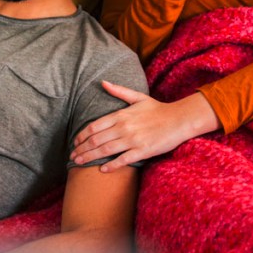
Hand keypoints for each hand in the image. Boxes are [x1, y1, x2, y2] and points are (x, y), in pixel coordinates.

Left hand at [70, 82, 221, 172]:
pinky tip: (102, 170)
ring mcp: (132, 140)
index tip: (75, 142)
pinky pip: (122, 160)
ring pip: (104, 151)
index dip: (81, 136)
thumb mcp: (138, 97)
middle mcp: (123, 127)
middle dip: (81, 149)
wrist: (179, 119)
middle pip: (95, 140)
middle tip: (72, 155)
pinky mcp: (142, 151)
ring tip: (79, 162)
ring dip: (89, 157)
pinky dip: (110, 166)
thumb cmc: (158, 109)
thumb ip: (119, 91)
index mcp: (121, 114)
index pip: (94, 126)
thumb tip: (102, 82)